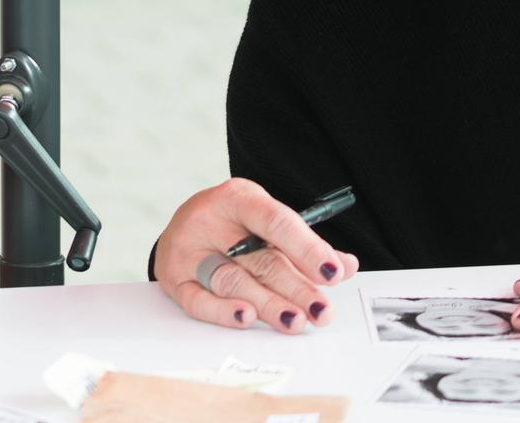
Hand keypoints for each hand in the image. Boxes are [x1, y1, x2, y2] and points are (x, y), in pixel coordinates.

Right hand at [155, 178, 358, 333]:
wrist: (182, 225)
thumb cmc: (230, 223)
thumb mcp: (265, 219)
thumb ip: (304, 243)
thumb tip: (345, 266)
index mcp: (236, 198)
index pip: (275, 222)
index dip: (306, 248)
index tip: (333, 272)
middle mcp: (208, 221)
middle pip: (259, 259)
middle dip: (295, 287)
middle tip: (321, 310)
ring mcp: (188, 250)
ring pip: (233, 281)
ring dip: (268, 304)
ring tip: (295, 320)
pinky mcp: (174, 278)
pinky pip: (198, 300)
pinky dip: (223, 311)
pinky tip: (247, 317)